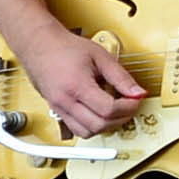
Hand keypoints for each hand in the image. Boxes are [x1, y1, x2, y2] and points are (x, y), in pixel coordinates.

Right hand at [25, 29, 147, 136]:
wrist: (40, 46)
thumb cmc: (66, 48)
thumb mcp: (101, 56)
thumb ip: (121, 77)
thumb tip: (138, 92)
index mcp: (77, 86)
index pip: (108, 110)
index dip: (128, 107)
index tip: (136, 99)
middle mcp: (65, 101)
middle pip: (99, 125)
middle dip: (120, 118)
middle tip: (130, 105)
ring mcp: (58, 108)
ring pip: (86, 132)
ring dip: (106, 126)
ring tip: (116, 110)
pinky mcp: (56, 111)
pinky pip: (76, 129)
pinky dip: (91, 126)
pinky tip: (100, 113)